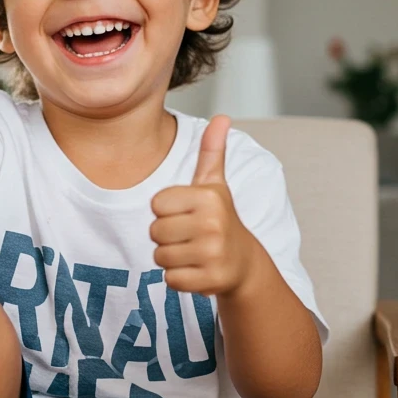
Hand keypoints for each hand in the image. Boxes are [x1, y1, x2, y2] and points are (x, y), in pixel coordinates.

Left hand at [149, 115, 257, 296]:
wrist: (243, 262)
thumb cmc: (219, 218)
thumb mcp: (214, 184)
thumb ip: (212, 150)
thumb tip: (222, 116)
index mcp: (209, 197)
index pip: (156, 204)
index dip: (166, 211)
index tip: (187, 213)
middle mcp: (213, 225)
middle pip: (155, 231)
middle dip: (167, 236)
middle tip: (189, 235)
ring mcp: (213, 254)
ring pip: (160, 257)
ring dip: (171, 257)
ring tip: (193, 251)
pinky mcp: (210, 281)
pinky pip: (170, 280)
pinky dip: (179, 278)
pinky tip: (196, 269)